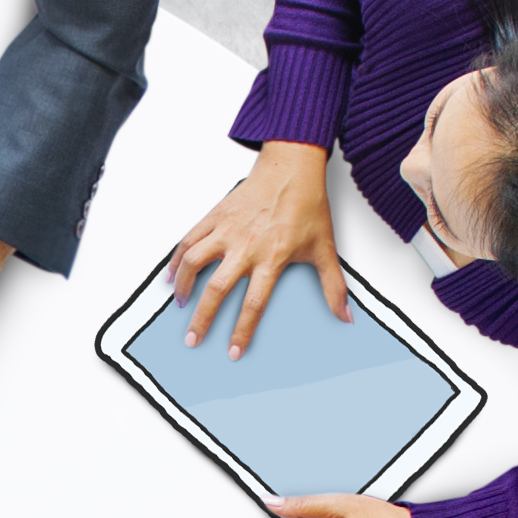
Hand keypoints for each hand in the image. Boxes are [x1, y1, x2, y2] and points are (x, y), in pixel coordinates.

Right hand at [164, 142, 349, 354]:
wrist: (292, 166)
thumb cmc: (306, 203)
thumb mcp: (324, 247)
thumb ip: (334, 286)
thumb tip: (345, 315)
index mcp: (272, 257)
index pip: (254, 303)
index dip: (242, 331)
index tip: (233, 351)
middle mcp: (246, 246)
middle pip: (216, 289)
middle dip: (202, 319)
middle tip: (192, 339)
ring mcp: (227, 230)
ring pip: (194, 262)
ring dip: (183, 287)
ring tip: (179, 305)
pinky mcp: (216, 216)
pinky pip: (189, 241)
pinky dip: (176, 259)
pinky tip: (171, 274)